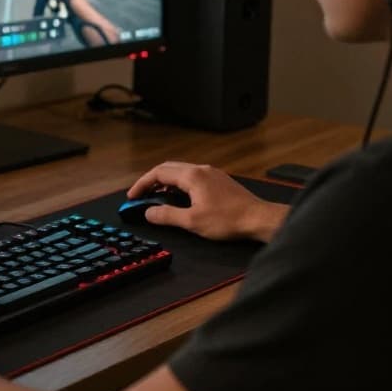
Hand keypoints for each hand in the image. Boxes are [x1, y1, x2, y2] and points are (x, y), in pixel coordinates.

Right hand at [127, 162, 287, 242]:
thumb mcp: (192, 222)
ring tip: (157, 197)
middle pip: (168, 168)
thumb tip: (149, 212)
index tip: (132, 197)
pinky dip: (179, 184)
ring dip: (165, 182)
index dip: (142, 184)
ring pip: (181, 172)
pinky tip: (180, 198)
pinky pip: (192, 177)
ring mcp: (212, 173)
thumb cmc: (228, 220)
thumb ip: (167, 215)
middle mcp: (201, 170)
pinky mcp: (219, 180)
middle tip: (141, 195)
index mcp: (192, 176)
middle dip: (151, 181)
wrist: (259, 219)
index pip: (158, 173)